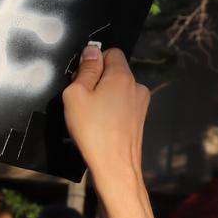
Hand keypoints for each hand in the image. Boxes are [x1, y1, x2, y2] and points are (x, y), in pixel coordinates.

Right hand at [62, 44, 149, 181]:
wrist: (114, 166)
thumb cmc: (92, 129)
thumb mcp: (76, 94)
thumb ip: (86, 69)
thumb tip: (92, 51)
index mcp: (122, 76)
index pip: (111, 52)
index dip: (94, 60)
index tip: (82, 77)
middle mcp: (137, 86)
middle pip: (115, 71)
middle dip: (98, 79)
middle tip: (82, 98)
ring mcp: (141, 104)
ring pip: (118, 89)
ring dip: (105, 95)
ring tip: (90, 114)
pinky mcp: (140, 119)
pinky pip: (123, 104)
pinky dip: (111, 109)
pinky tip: (100, 124)